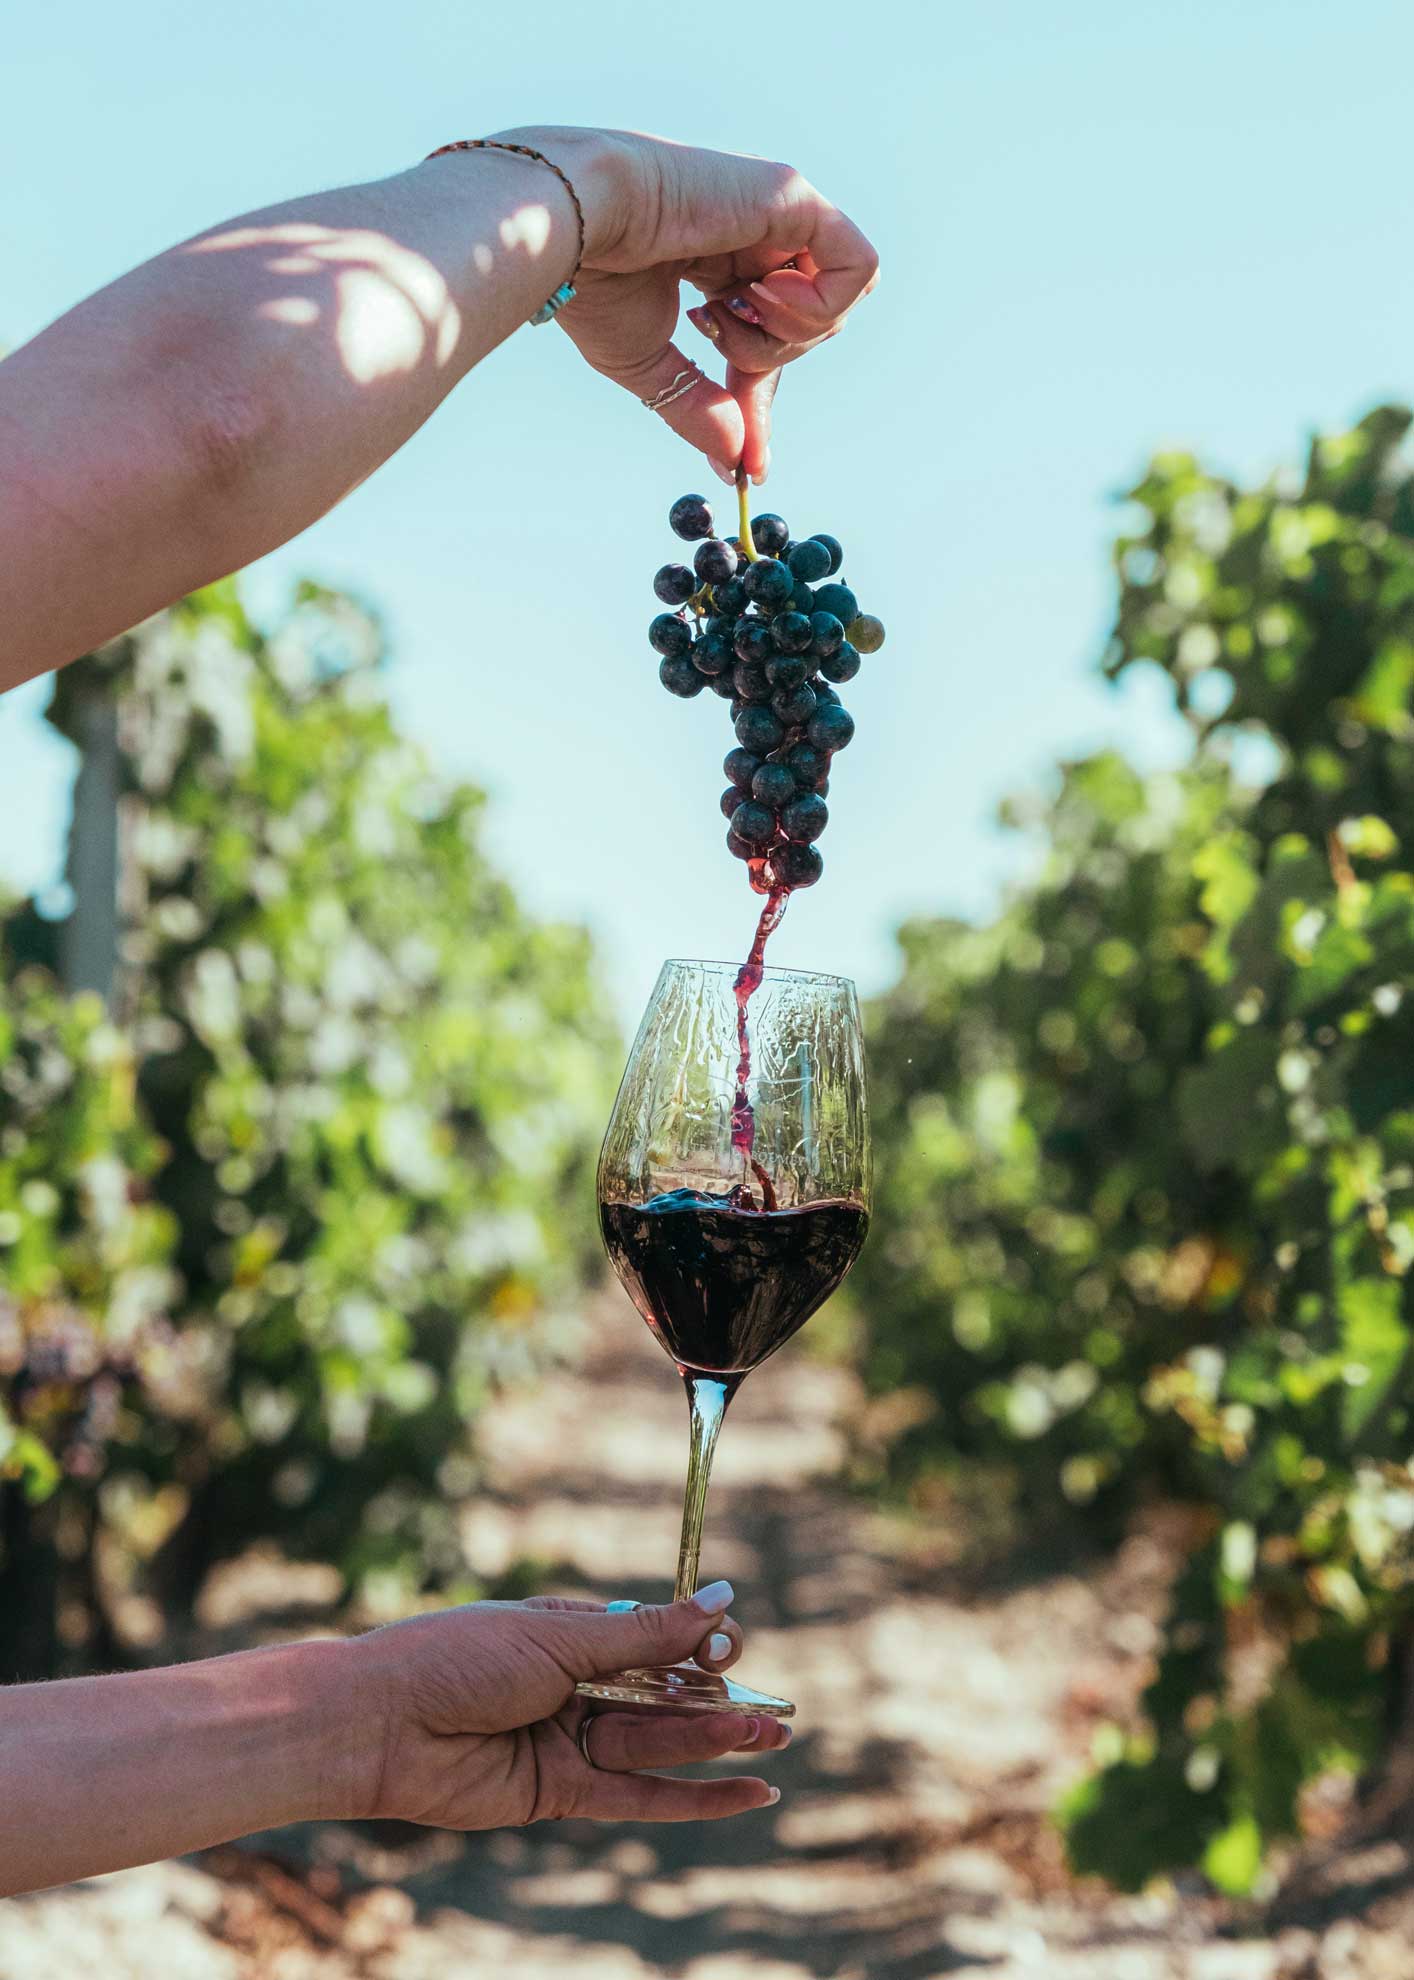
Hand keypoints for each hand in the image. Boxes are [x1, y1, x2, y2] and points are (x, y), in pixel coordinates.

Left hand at [348, 1582, 789, 1827]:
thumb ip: (646, 1636)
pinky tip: (745, 1794)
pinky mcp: (560, 1794)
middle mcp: (576, 1687)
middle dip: (720, 1704)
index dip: (697, 1646)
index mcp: (572, 1633)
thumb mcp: (559, 1638)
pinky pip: (638, 1798)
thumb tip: (724, 1602)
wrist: (379, 1721)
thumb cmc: (457, 1658)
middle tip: (779, 1715)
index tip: (729, 1645)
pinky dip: (692, 1798)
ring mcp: (569, 1741)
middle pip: (664, 1698)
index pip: (655, 1641)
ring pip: (657, 1745)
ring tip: (773, 1741)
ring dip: (714, 1745)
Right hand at [497, 126, 878, 484]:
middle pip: (810, 325)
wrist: (574, 224)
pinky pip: (858, 268)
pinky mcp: (795, 197)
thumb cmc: (591, 280)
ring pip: (840, 302)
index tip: (750, 461)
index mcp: (718, 260)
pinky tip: (756, 293)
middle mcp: (755, 233)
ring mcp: (779, 212)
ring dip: (784, 334)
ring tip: (722, 309)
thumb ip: (697, 407)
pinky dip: (819, 303)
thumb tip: (735, 459)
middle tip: (713, 343)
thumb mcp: (648, 365)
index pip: (769, 336)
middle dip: (767, 363)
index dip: (760, 396)